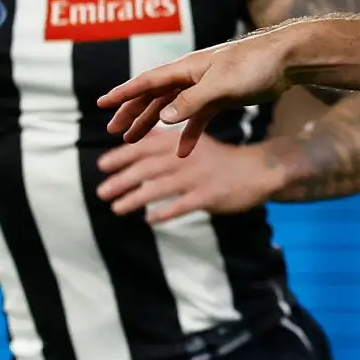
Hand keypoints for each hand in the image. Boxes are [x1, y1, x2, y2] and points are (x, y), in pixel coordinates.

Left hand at [97, 128, 282, 219]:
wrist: (258, 171)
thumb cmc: (220, 159)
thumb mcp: (194, 142)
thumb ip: (166, 141)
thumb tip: (135, 140)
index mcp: (181, 143)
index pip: (144, 147)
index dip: (121, 155)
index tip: (102, 166)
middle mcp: (187, 158)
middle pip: (147, 169)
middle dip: (121, 180)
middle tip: (102, 192)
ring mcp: (198, 177)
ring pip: (159, 188)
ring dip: (134, 199)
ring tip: (116, 208)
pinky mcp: (209, 196)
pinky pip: (181, 206)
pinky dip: (163, 213)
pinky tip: (148, 219)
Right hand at [100, 25, 297, 149]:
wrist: (286, 61)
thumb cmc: (254, 65)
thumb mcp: (220, 86)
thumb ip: (191, 102)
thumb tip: (163, 118)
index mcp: (185, 69)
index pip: (147, 82)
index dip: (123, 94)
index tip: (102, 105)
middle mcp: (191, 77)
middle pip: (154, 96)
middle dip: (133, 113)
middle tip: (114, 131)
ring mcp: (206, 88)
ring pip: (172, 109)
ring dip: (154, 125)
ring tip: (135, 142)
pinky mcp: (222, 99)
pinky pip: (198, 119)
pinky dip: (189, 135)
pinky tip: (183, 153)